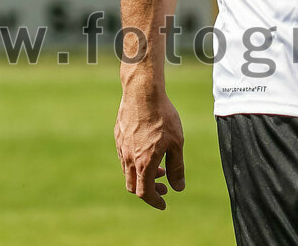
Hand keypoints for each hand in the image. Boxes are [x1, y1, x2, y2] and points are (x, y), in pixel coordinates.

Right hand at [114, 87, 185, 209]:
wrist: (142, 93)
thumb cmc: (163, 117)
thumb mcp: (176, 143)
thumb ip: (176, 167)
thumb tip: (179, 188)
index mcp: (143, 163)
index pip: (145, 193)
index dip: (155, 201)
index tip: (164, 203)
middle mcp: (128, 159)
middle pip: (133, 185)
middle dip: (149, 190)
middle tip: (163, 186)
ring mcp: (121, 147)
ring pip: (128, 171)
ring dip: (143, 175)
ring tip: (159, 168)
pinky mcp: (118, 136)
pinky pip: (124, 156)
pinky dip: (136, 162)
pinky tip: (147, 151)